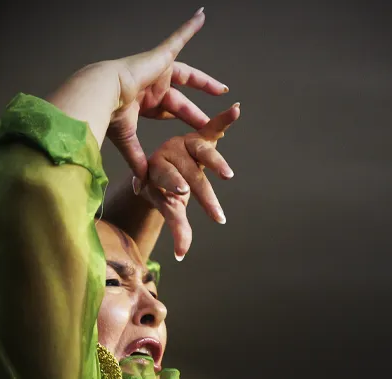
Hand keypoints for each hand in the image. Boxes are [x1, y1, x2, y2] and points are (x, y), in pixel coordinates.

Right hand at [46, 8, 226, 177]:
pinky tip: (202, 16)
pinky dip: (189, 27)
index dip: (185, 121)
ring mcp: (157, 69)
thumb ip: (136, 156)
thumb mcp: (127, 137)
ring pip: (187, 73)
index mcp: (143, 102)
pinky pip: (178, 38)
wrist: (102, 92)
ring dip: (205, 81)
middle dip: (198, 110)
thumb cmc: (109, 113)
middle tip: (214, 120)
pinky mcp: (161, 55)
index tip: (200, 132)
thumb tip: (141, 179)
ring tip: (223, 90)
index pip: (169, 112)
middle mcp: (151, 85)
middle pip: (182, 99)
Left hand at [139, 103, 240, 259]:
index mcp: (155, 168)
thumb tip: (182, 255)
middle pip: (189, 173)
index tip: (181, 192)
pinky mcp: (201, 137)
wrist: (160, 166)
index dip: (172, 183)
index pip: (165, 177)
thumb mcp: (167, 207)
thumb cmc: (162, 189)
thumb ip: (177, 228)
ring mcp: (186, 144)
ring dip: (216, 163)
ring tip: (227, 175)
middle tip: (216, 213)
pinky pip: (213, 127)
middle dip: (203, 194)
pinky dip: (224, 120)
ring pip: (202, 152)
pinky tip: (236, 109)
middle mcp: (169, 153)